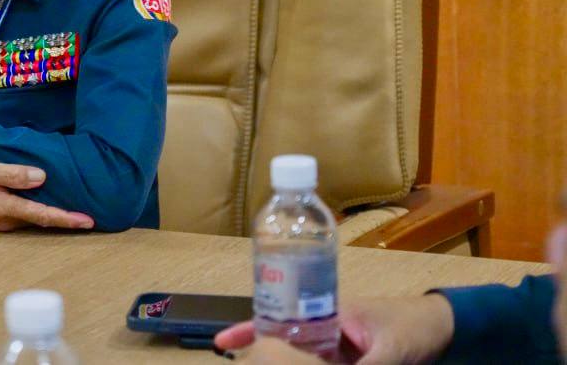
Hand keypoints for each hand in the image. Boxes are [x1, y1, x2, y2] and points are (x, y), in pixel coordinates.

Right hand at [0, 158, 94, 230]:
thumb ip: (11, 174)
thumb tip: (42, 177)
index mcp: (5, 208)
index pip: (43, 215)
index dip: (68, 218)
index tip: (90, 221)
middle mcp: (6, 220)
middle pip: (43, 220)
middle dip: (68, 218)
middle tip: (94, 214)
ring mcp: (1, 220)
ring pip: (34, 217)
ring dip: (55, 213)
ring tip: (78, 206)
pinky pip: (24, 213)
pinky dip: (40, 209)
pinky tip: (48, 198)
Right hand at [214, 295, 453, 363]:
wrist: (450, 331)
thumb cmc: (415, 328)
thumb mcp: (391, 351)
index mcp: (328, 312)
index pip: (280, 318)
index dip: (250, 329)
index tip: (223, 342)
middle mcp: (326, 329)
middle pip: (284, 342)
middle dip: (261, 352)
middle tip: (238, 361)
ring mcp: (339, 350)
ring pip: (302, 358)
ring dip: (283, 360)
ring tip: (256, 361)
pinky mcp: (354, 364)